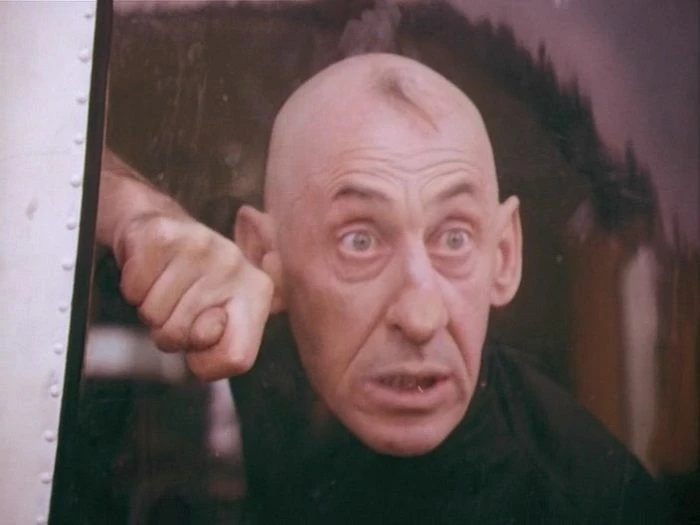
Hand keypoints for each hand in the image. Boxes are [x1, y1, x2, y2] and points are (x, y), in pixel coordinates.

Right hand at [113, 210, 273, 380]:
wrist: (160, 231)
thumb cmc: (190, 289)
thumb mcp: (217, 324)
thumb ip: (222, 351)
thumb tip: (204, 335)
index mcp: (258, 291)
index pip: (236, 358)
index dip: (206, 358)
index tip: (203, 330)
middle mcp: (235, 263)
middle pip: (180, 337)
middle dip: (167, 330)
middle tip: (175, 303)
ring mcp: (201, 245)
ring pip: (153, 315)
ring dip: (149, 308)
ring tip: (163, 286)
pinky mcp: (162, 234)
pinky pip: (133, 291)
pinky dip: (133, 290)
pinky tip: (149, 271)